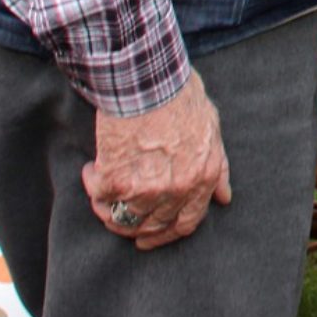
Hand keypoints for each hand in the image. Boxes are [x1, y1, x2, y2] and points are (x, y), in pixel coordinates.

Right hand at [85, 72, 231, 249]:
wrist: (149, 79)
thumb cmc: (180, 96)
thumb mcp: (212, 128)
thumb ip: (219, 166)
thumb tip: (224, 197)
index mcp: (204, 176)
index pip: (188, 222)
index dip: (167, 235)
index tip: (150, 238)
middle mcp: (179, 188)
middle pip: (153, 225)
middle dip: (134, 226)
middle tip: (118, 219)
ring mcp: (148, 189)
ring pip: (123, 219)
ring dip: (108, 209)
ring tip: (102, 190)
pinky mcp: (117, 181)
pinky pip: (99, 198)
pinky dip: (92, 186)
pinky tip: (92, 170)